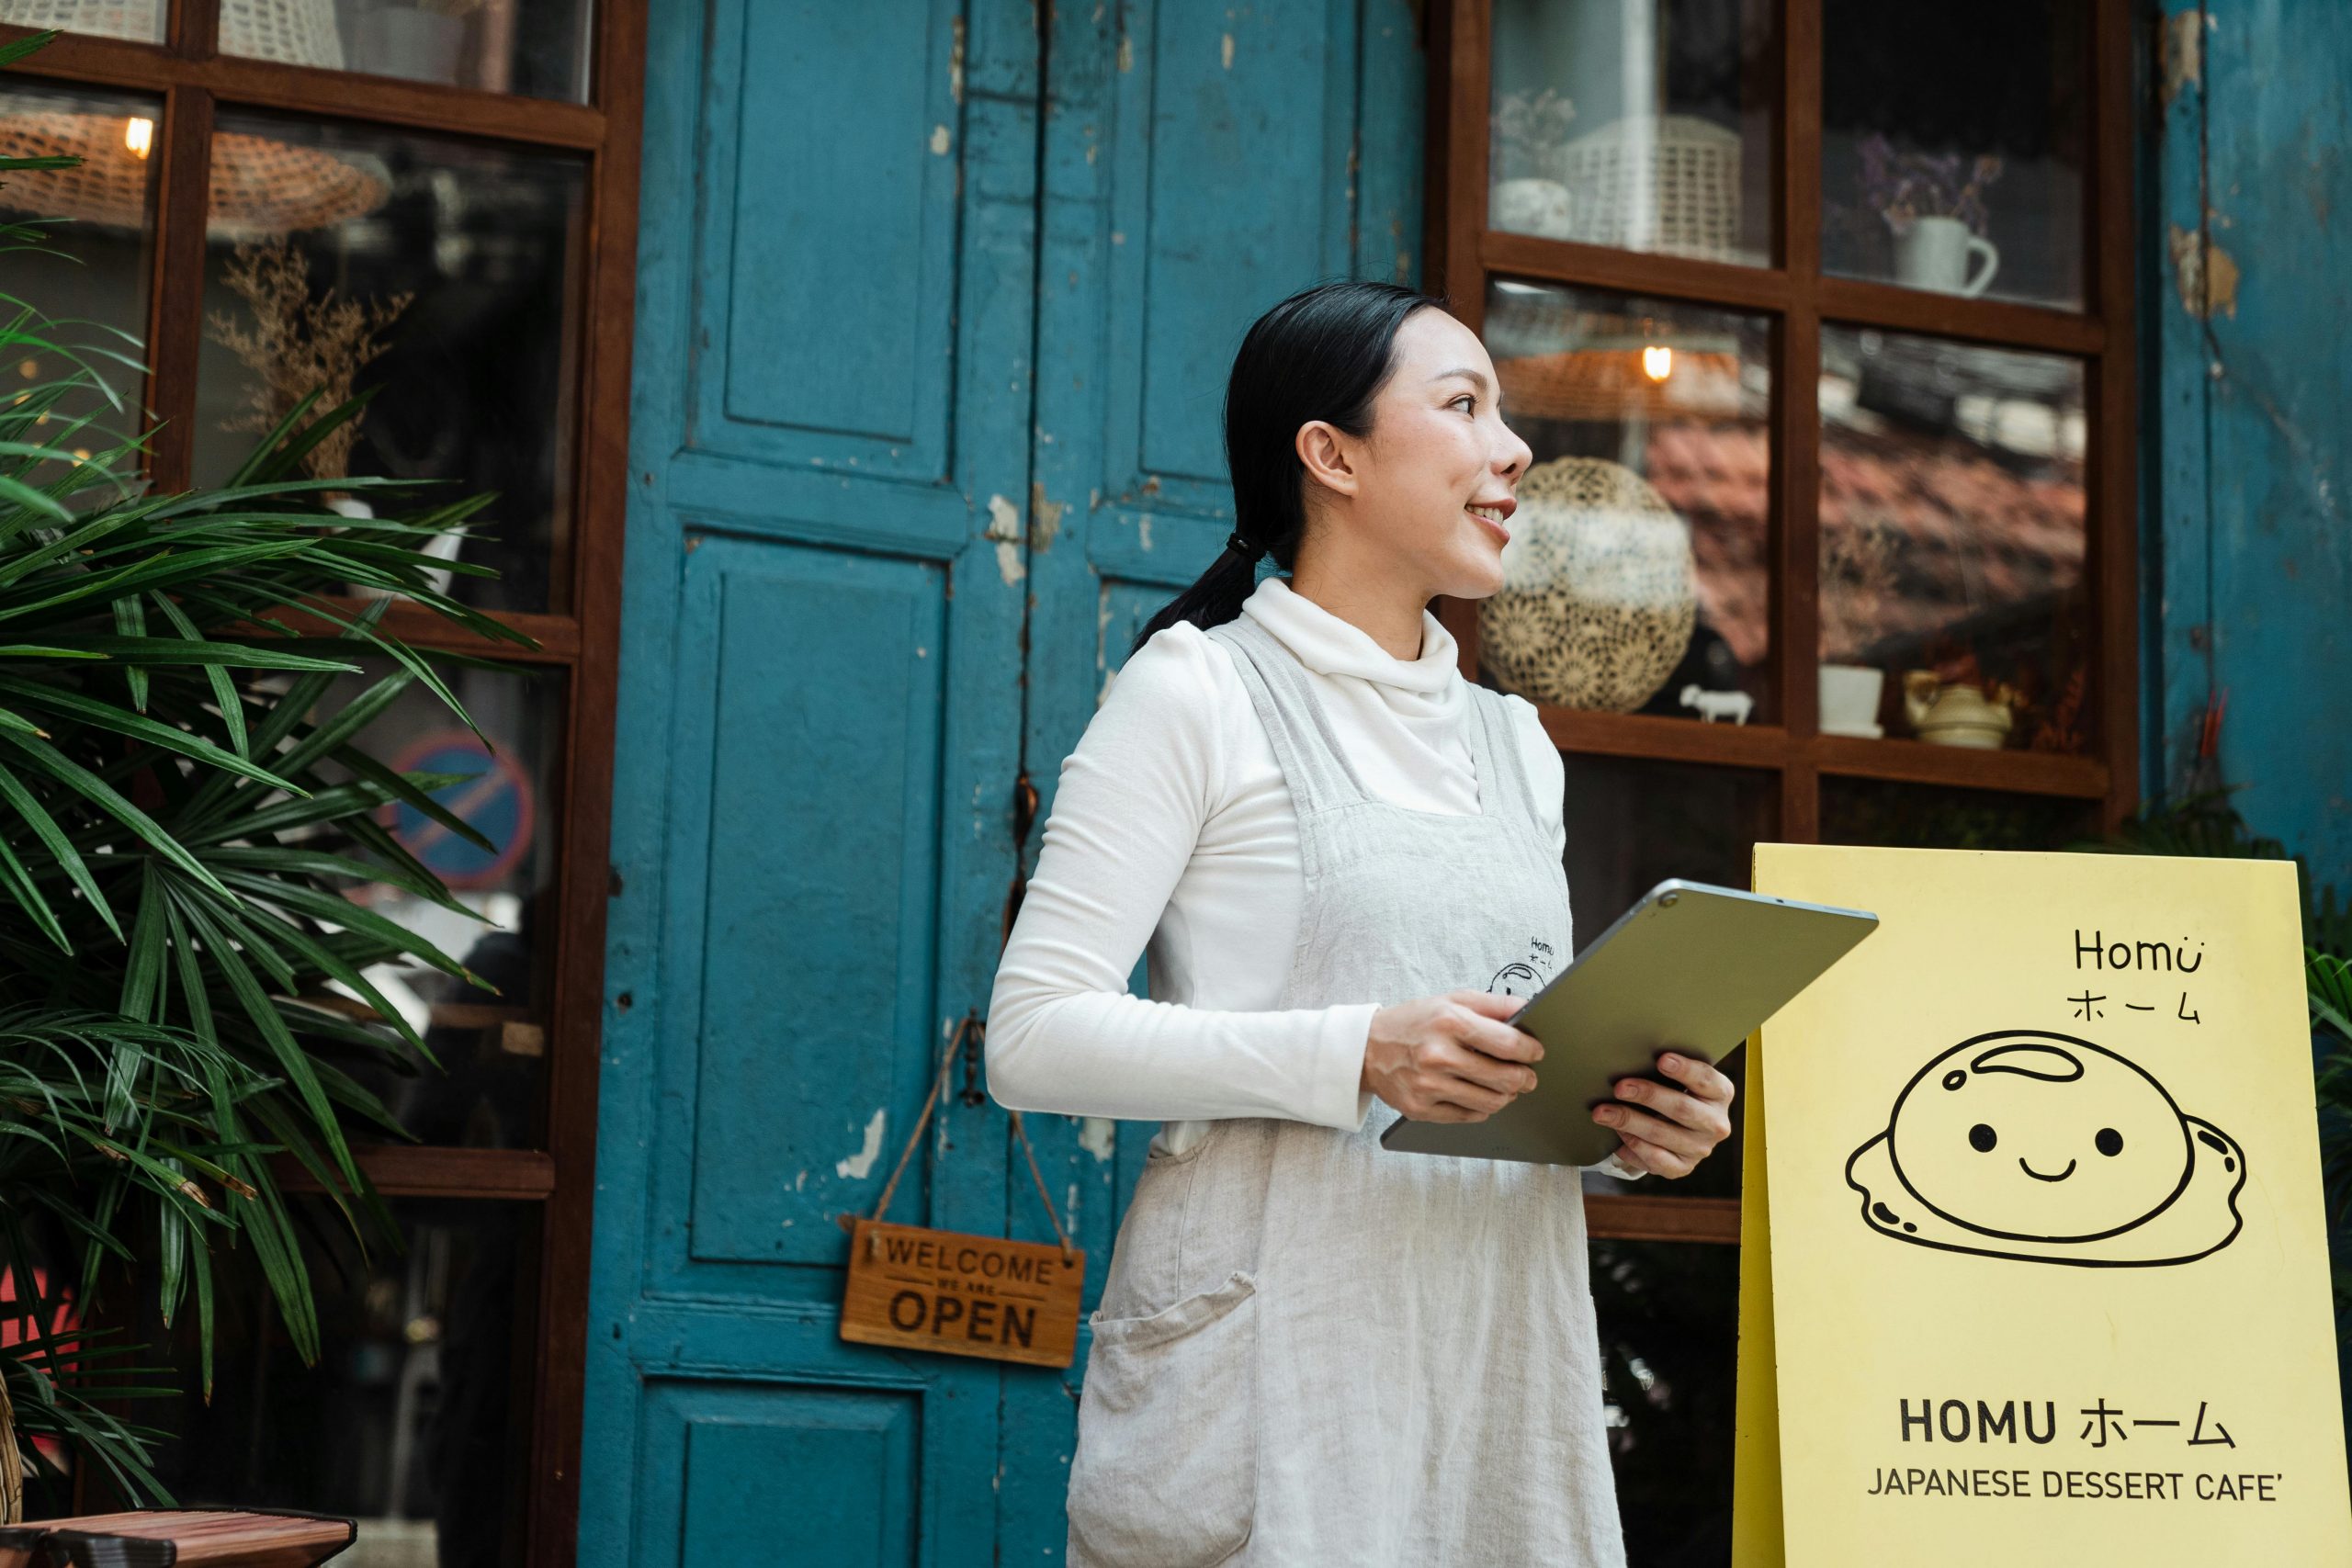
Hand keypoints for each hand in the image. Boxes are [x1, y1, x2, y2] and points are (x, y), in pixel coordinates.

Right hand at [1362, 990, 1543, 1122]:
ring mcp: (1428, 1086)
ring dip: (1507, 1096)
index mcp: (1449, 1022)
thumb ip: (1493, 1004)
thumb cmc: (1414, 1022)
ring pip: (1490, 1102)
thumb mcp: (1452, 1000)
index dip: (1530, 1051)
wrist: (1367, 1048)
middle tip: (1527, 1077)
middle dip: (1524, 1078)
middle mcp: (1438, 1056)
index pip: (1508, 1044)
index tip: (1536, 1052)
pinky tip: (1480, 1096)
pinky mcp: (1420, 1109)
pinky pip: (1468, 1117)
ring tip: (1507, 1088)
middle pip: (1504, 1078)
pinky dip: (1482, 1108)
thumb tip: (1529, 1008)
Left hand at [1592, 1053, 1735, 1177]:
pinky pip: (1655, 1159)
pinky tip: (1618, 1136)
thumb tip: (1632, 1057)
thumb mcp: (1681, 1078)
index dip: (1685, 1070)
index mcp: (1720, 1093)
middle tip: (1619, 1087)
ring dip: (1629, 1122)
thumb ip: (1668, 1068)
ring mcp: (1701, 1148)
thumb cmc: (1675, 1091)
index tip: (1661, 1059)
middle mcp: (1716, 1124)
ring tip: (1603, 1113)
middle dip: (1648, 1096)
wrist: (1680, 1128)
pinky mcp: (1683, 1167)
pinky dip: (1633, 1146)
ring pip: (1662, 1134)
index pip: (1706, 1080)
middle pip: (1681, 1109)